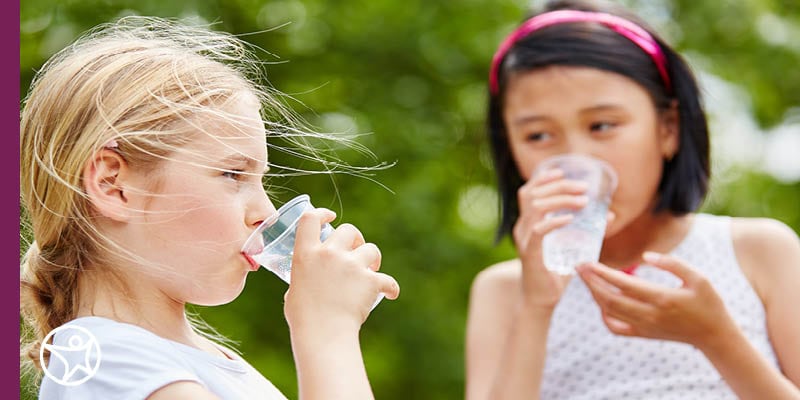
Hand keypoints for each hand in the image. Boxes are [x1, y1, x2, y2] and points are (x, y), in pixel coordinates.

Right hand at [284, 208, 399, 332]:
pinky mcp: (370, 279)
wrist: (323, 333)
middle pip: (348, 229)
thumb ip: (301, 283)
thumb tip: (303, 289)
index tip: (330, 216)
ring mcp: (351, 265)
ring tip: (371, 272)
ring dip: (373, 259)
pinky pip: (387, 279)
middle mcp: (329, 254)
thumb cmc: (304, 319)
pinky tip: (390, 294)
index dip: (322, 213)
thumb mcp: (294, 293)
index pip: (310, 219)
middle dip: (356, 238)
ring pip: (371, 249)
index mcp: (306, 254)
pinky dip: (390, 287)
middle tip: (356, 253)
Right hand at [512, 168, 588, 309]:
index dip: (542, 179)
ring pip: (535, 208)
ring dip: (560, 200)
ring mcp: (524, 240)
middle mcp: (522, 228)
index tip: (562, 172)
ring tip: (582, 201)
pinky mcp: (530, 254)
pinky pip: (538, 232)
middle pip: (533, 195)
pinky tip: (570, 219)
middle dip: (559, 186)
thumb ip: (584, 230)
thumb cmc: (555, 273)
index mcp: (527, 223)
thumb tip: (609, 215)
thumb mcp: (569, 246)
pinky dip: (554, 221)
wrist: (541, 301)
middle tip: (583, 188)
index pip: (528, 192)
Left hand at [576, 252, 737, 348]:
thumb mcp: (698, 278)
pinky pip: (615, 327)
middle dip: (591, 282)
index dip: (602, 273)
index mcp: (662, 298)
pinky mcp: (643, 334)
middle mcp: (649, 315)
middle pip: (610, 298)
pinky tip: (602, 301)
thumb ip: (673, 264)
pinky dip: (604, 315)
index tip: (588, 262)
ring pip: (609, 312)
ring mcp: (644, 327)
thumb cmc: (708, 303)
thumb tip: (646, 255)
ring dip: (594, 294)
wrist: (714, 335)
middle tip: (578, 267)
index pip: (623, 284)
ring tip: (586, 279)